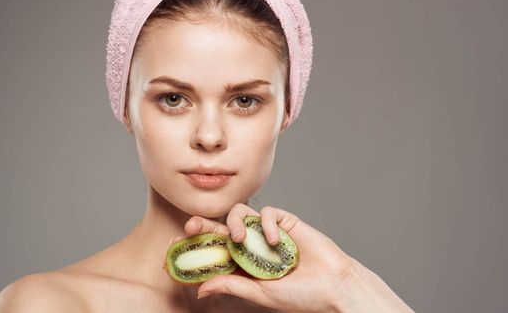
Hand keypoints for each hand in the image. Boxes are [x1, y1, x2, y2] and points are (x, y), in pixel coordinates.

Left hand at [183, 204, 413, 312]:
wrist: (334, 286)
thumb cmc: (301, 296)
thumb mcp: (261, 294)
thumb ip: (233, 286)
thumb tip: (200, 289)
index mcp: (243, 265)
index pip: (213, 252)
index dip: (195, 248)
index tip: (175, 248)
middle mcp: (252, 246)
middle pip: (221, 229)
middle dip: (204, 226)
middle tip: (191, 226)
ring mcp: (266, 233)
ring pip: (240, 214)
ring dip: (234, 222)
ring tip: (239, 238)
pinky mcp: (284, 222)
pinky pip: (267, 213)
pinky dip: (265, 223)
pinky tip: (274, 240)